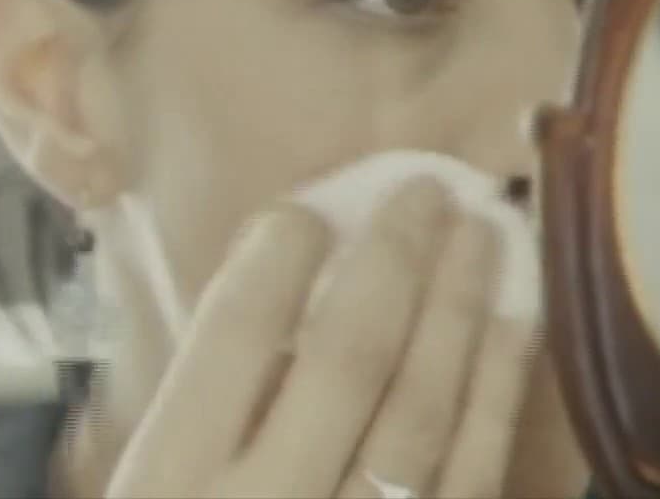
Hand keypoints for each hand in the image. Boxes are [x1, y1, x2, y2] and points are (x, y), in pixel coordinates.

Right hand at [104, 177, 540, 498]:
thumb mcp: (147, 496)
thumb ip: (197, 417)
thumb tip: (273, 301)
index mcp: (171, 488)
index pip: (231, 342)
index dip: (277, 261)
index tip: (308, 212)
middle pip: (346, 359)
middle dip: (393, 261)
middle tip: (425, 190)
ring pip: (422, 407)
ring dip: (459, 305)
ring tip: (483, 228)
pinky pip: (472, 468)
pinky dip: (495, 386)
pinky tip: (511, 319)